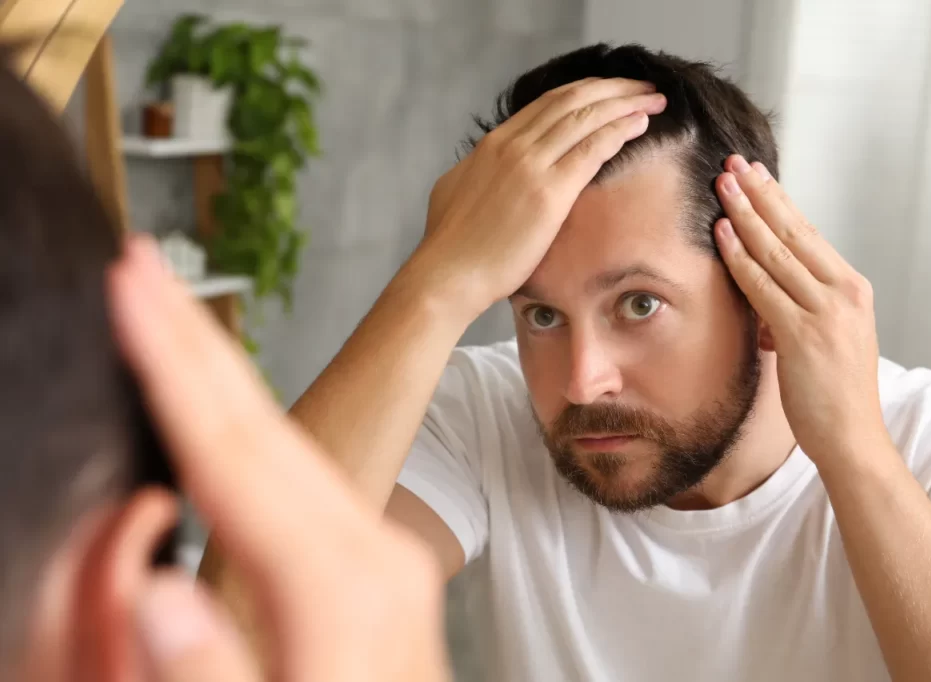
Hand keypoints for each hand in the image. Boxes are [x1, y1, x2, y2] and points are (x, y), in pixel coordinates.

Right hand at [108, 237, 448, 681]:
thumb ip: (213, 674)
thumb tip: (159, 585)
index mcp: (343, 589)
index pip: (239, 457)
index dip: (176, 369)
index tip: (133, 291)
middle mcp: (369, 552)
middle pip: (266, 427)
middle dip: (196, 343)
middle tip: (141, 268)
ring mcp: (377, 552)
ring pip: (283, 440)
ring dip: (219, 374)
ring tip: (164, 315)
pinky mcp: (368, 562)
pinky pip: (297, 474)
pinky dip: (246, 427)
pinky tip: (216, 405)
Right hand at [413, 77, 666, 316]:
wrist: (447, 274)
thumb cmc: (452, 247)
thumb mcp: (459, 192)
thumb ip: (481, 172)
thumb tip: (487, 168)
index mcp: (493, 145)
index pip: (547, 104)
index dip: (585, 93)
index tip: (610, 93)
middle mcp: (512, 145)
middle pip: (571, 100)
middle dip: (612, 89)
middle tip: (642, 88)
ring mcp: (529, 165)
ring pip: (586, 116)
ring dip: (625, 103)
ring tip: (653, 100)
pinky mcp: (548, 192)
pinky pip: (592, 148)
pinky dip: (620, 129)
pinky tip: (641, 124)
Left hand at [713, 155, 888, 464]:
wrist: (853, 438)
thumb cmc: (833, 393)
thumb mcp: (822, 339)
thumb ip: (794, 310)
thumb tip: (762, 297)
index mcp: (851, 289)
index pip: (809, 234)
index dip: (779, 201)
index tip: (755, 175)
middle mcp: (844, 292)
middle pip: (794, 231)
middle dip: (760, 194)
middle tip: (733, 164)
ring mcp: (827, 312)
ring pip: (777, 251)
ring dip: (746, 214)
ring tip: (723, 185)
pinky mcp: (805, 334)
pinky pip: (764, 287)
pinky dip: (741, 257)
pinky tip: (723, 233)